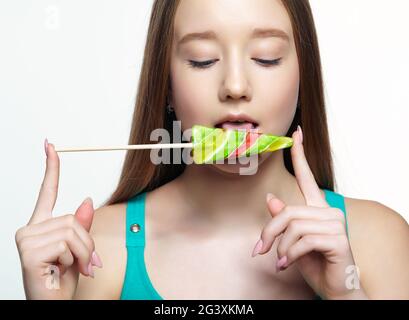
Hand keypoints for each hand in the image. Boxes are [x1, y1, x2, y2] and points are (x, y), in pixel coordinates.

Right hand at [15, 140, 102, 299]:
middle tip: (84, 262)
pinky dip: (75, 258)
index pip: (46, 192)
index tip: (51, 145)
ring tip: (75, 267)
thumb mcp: (79, 250)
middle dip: (86, 242)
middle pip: (72, 217)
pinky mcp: (29, 251)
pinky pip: (67, 243)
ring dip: (83, 252)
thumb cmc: (64, 280)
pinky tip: (62, 270)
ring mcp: (26, 239)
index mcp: (40, 227)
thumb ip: (81, 226)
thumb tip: (86, 200)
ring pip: (72, 229)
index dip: (51, 168)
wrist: (55, 305)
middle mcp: (29, 230)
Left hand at [252, 126, 366, 299]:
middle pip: (287, 212)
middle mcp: (329, 212)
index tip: (296, 133)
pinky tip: (286, 265)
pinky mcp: (338, 239)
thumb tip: (270, 198)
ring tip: (279, 260)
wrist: (335, 288)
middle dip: (269, 233)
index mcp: (318, 209)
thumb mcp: (292, 240)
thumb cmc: (314, 263)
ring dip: (280, 247)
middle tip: (260, 250)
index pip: (307, 177)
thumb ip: (283, 219)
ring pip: (293, 226)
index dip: (300, 155)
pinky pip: (302, 241)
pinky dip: (288, 255)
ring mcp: (336, 225)